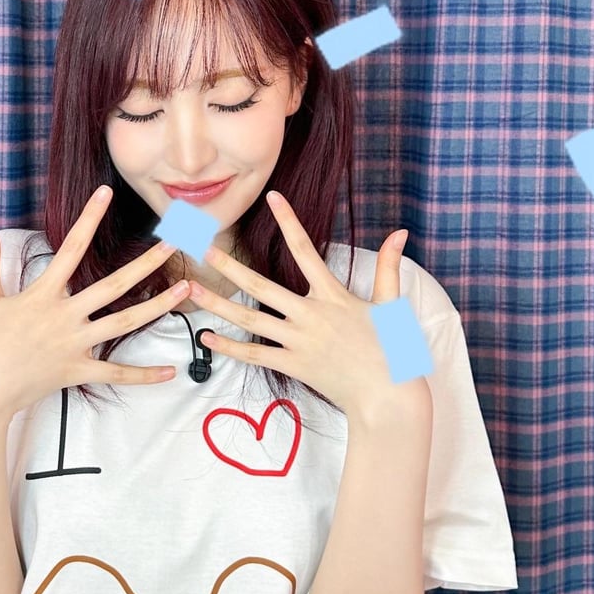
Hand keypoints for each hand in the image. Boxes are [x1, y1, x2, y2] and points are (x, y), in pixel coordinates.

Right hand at [0, 186, 192, 426]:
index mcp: (41, 295)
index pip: (70, 248)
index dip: (88, 218)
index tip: (106, 193)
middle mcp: (64, 317)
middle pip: (114, 285)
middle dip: (146, 263)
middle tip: (174, 243)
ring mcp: (73, 345)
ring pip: (124, 324)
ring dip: (157, 306)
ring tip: (185, 290)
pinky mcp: (75, 372)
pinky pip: (115, 374)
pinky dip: (143, 375)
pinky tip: (170, 371)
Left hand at [186, 191, 430, 426]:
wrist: (386, 396)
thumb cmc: (392, 351)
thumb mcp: (391, 305)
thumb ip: (389, 267)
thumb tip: (400, 233)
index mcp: (333, 296)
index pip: (306, 250)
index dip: (289, 221)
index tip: (273, 198)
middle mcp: (310, 315)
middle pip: (261, 286)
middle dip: (230, 267)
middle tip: (204, 249)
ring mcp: (298, 342)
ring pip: (250, 320)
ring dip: (219, 304)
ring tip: (193, 291)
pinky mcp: (293, 366)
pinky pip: (255, 355)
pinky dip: (230, 348)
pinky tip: (207, 338)